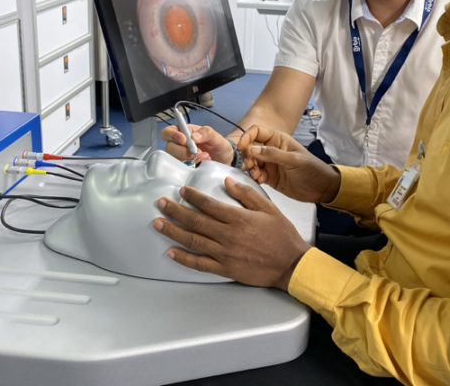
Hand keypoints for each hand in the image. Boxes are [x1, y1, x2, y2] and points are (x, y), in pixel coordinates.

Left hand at [153, 178, 310, 289]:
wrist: (291, 264)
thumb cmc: (283, 236)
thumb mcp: (269, 208)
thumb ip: (247, 194)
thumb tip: (228, 181)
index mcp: (239, 218)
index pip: (209, 205)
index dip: (193, 197)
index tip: (182, 191)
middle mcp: (229, 235)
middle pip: (196, 221)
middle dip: (175, 211)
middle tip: (161, 204)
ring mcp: (225, 254)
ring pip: (193, 241)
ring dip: (173, 231)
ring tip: (158, 223)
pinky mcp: (225, 269)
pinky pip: (200, 263)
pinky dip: (184, 258)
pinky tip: (171, 252)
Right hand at [160, 124, 233, 163]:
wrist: (226, 161)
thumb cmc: (219, 146)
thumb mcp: (216, 137)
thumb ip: (206, 133)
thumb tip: (194, 137)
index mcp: (185, 132)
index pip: (168, 131)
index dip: (172, 135)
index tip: (184, 140)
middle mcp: (180, 145)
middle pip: (169, 147)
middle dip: (182, 151)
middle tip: (196, 152)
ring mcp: (182, 157)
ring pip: (174, 159)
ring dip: (189, 159)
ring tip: (204, 156)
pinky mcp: (185, 168)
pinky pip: (182, 169)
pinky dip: (193, 166)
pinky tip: (202, 163)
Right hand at [238, 125, 340, 203]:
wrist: (320, 188)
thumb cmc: (312, 169)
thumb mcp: (293, 160)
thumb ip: (272, 154)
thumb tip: (253, 149)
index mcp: (278, 139)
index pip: (257, 132)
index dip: (247, 137)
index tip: (242, 146)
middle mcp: (272, 150)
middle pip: (250, 147)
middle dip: (247, 156)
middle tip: (251, 164)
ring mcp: (270, 163)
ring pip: (251, 162)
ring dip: (250, 168)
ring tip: (257, 174)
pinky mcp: (269, 176)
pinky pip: (256, 174)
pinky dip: (255, 177)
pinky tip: (261, 180)